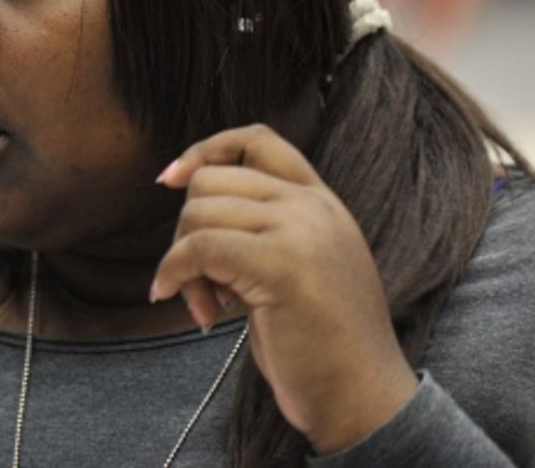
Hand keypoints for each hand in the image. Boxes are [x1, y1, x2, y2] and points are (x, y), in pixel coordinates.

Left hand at [151, 124, 417, 453]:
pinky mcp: (279, 264)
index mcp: (321, 201)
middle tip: (200, 282)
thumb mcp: (302, 266)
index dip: (205, 150)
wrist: (363, 395)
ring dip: (183, 261)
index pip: (257, 139)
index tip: (170, 178)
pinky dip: (175, 275)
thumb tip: (191, 204)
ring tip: (207, 304)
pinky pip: (198, 248)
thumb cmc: (321, 343)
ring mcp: (299, 230)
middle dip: (187, 228)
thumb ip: (265, 229)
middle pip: (211, 179)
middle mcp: (312, 206)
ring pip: (198, 212)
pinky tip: (194, 311)